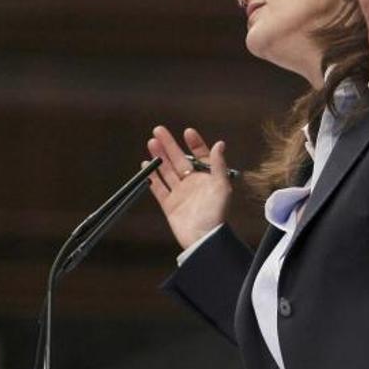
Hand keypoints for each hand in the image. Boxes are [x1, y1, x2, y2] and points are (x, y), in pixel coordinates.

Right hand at [144, 125, 231, 248]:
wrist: (203, 238)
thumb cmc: (216, 213)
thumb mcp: (222, 187)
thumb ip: (219, 165)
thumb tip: (220, 143)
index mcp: (207, 178)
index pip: (200, 156)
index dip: (195, 144)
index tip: (187, 132)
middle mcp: (193, 184)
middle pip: (179, 160)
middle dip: (169, 145)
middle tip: (158, 130)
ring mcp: (180, 193)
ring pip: (167, 171)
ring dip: (159, 156)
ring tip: (151, 142)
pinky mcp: (169, 205)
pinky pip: (158, 188)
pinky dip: (152, 177)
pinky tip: (146, 165)